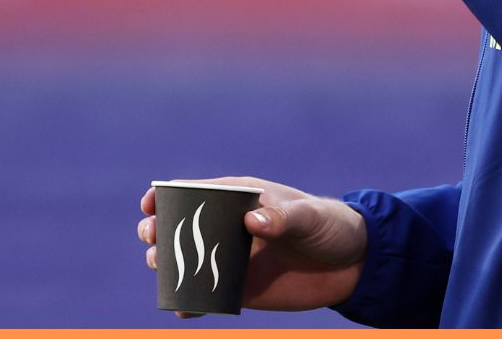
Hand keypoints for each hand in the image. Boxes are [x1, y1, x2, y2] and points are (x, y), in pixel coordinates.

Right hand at [140, 177, 365, 316]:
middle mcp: (230, 228)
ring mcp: (231, 258)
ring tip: (161, 269)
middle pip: (180, 227)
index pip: (196, 192)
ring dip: (166, 265)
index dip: (167, 196)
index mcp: (241, 199)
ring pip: (185, 261)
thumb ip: (283, 218)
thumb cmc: (330, 227)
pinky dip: (190, 303)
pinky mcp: (239, 289)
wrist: (351, 265)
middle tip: (152, 239)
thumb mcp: (310, 218)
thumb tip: (252, 222)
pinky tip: (182, 309)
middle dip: (157, 231)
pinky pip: (205, 296)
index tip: (149, 204)